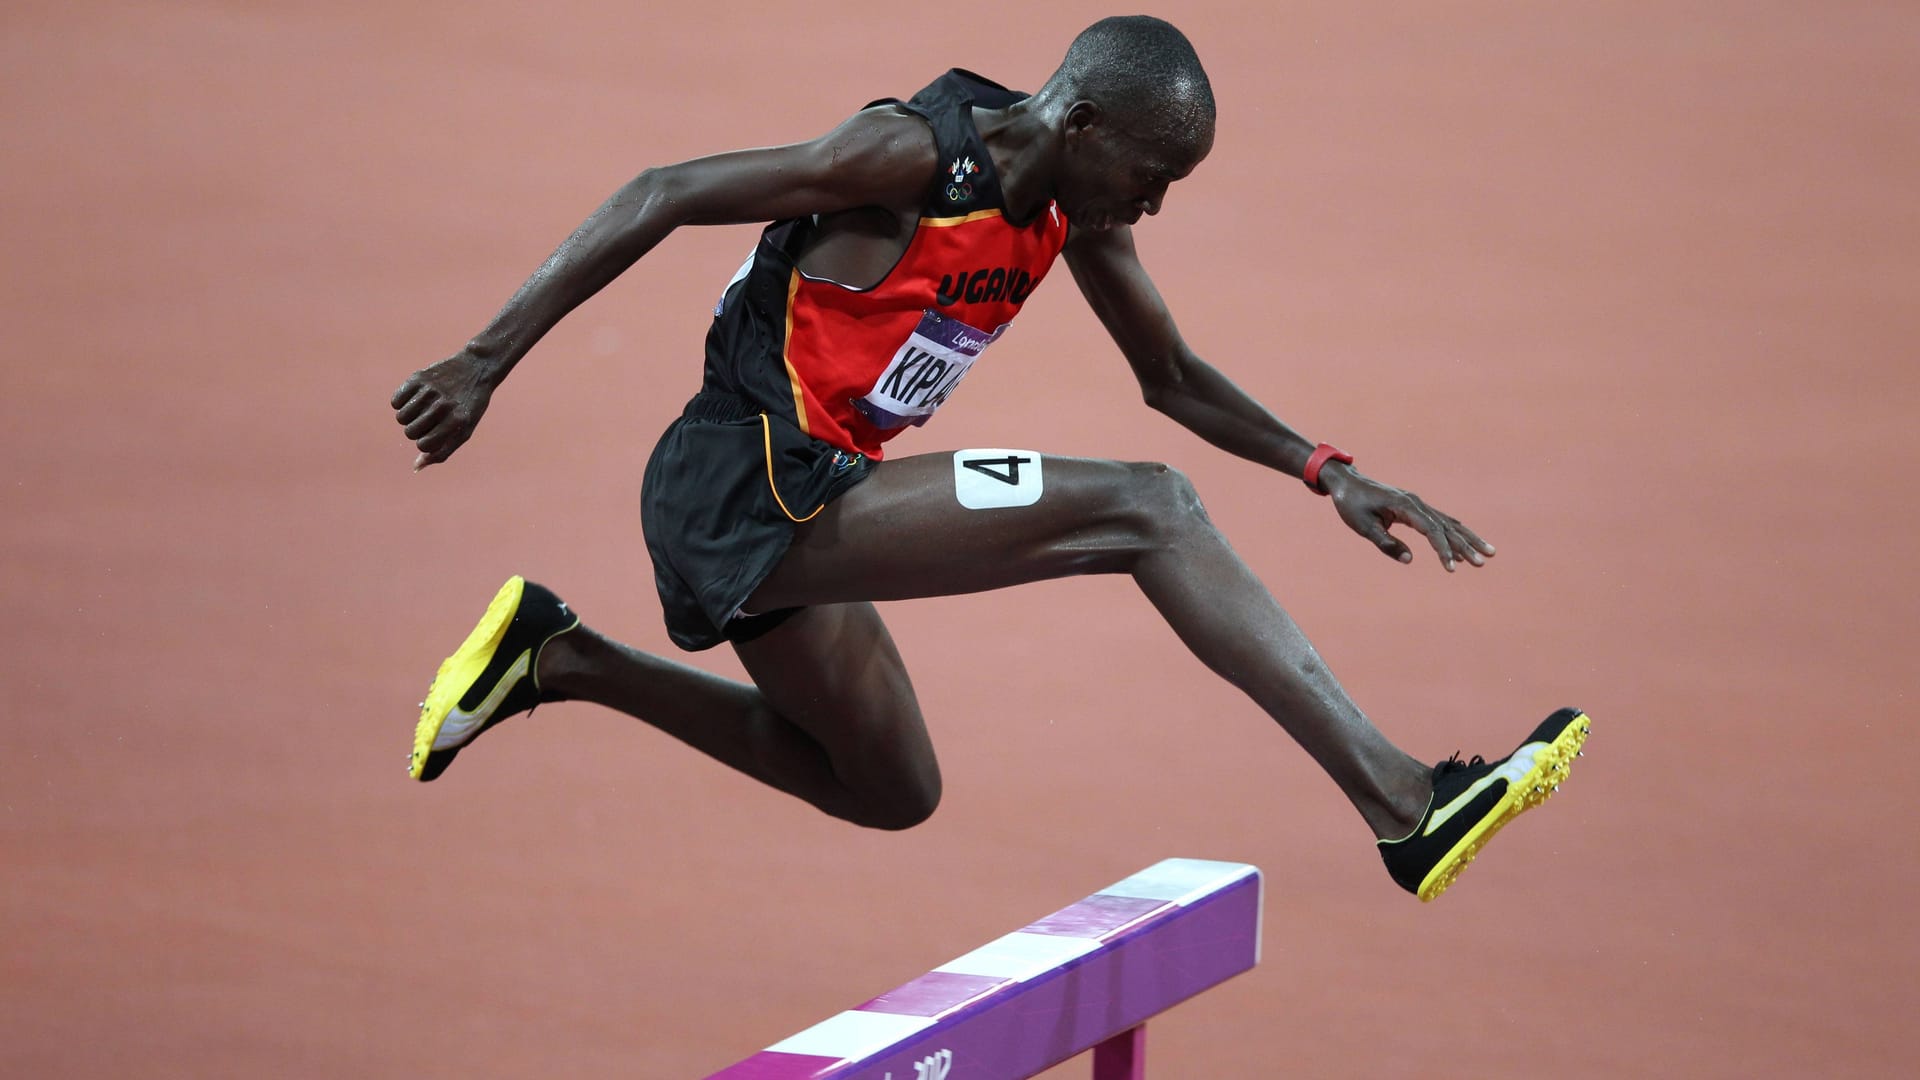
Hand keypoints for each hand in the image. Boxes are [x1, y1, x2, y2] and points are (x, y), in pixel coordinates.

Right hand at [390, 352, 496, 470]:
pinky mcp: (418, 378)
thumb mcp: (464, 430)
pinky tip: (415, 398)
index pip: (424, 445)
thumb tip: (416, 467)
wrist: (476, 368)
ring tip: (422, 408)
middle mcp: (443, 405)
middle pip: (410, 432)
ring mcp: (430, 390)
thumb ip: (442, 452)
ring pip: (401, 418)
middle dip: (417, 430)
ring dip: (408, 417)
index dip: (425, 443)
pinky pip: (395, 402)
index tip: (434, 434)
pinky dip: (401, 403)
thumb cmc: (469, 406)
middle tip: (430, 419)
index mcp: (457, 422)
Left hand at [1321, 465, 1495, 571]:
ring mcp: (1418, 505)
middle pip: (1447, 526)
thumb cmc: (1352, 504)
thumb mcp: (1363, 526)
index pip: (1432, 530)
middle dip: (1466, 545)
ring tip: (1489, 554)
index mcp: (1405, 506)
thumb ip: (1386, 543)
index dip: (1444, 550)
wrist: (1347, 483)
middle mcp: (1416, 503)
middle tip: (1484, 562)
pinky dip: (1455, 534)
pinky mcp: (1415, 508)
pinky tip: (1466, 545)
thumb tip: (1409, 559)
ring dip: (1468, 539)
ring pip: (1449, 523)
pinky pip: (1440, 522)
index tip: (1452, 568)